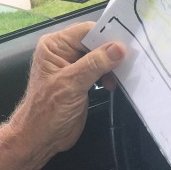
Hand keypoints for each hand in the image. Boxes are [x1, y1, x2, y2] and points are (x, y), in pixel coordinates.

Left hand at [7, 21, 124, 159]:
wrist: (41, 138)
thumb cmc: (47, 111)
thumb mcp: (72, 84)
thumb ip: (95, 64)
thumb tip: (118, 48)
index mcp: (54, 46)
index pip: (85, 31)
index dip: (105, 35)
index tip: (126, 43)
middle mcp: (63, 52)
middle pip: (94, 42)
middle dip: (111, 51)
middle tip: (129, 59)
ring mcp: (73, 67)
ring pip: (99, 56)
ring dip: (112, 65)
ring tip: (119, 77)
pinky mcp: (81, 81)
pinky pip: (100, 70)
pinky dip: (109, 75)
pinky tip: (113, 85)